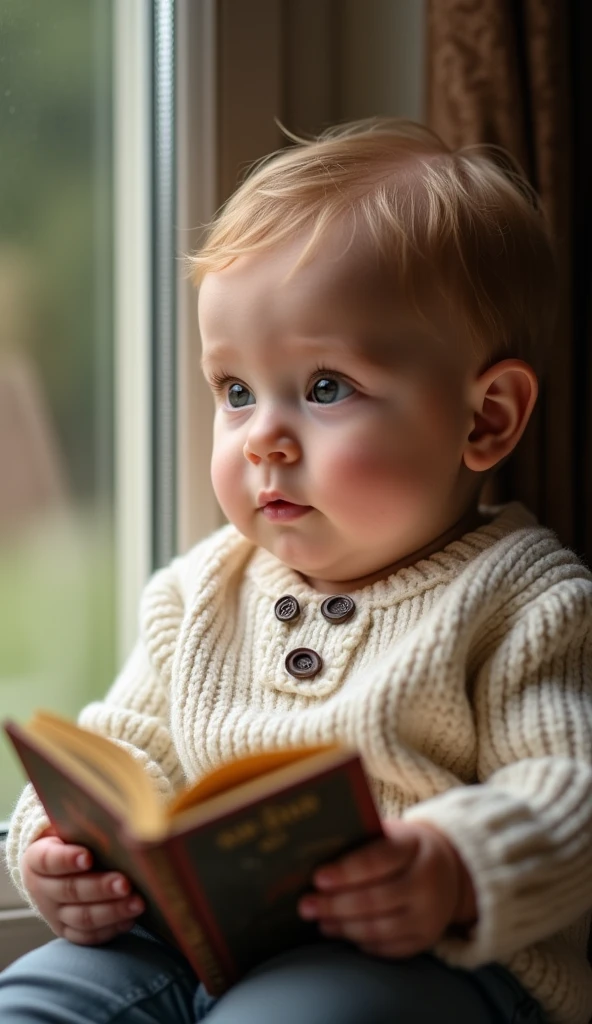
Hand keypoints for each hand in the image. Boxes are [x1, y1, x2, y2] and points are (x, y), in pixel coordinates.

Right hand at [21, 827, 144, 944]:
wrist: (53, 869)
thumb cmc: (71, 840)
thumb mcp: (71, 828)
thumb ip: (86, 825)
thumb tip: (119, 815)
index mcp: (37, 859)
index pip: (49, 860)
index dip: (68, 859)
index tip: (89, 857)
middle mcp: (42, 889)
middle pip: (70, 890)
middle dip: (100, 888)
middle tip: (125, 883)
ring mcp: (54, 913)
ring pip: (82, 917)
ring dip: (111, 911)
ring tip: (137, 903)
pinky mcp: (68, 931)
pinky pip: (88, 936)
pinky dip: (110, 929)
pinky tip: (130, 919)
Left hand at [297, 819, 476, 958]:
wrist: (449, 869)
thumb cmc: (404, 848)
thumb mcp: (392, 834)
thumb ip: (363, 842)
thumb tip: (315, 854)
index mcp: (414, 846)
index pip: (378, 860)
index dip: (346, 871)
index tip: (318, 878)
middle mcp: (427, 882)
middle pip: (376, 899)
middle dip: (336, 904)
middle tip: (306, 905)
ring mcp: (429, 915)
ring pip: (380, 927)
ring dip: (344, 926)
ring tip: (320, 921)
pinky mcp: (426, 939)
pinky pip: (389, 947)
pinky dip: (362, 943)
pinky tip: (342, 934)